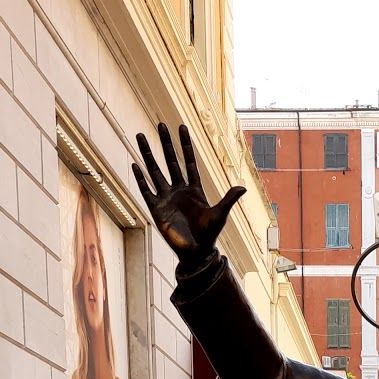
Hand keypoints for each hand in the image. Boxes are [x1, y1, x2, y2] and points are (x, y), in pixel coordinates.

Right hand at [133, 123, 244, 270]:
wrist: (196, 253)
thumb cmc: (209, 235)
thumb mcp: (220, 214)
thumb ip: (229, 199)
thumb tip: (243, 187)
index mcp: (194, 189)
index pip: (189, 162)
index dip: (185, 145)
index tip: (181, 127)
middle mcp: (179, 190)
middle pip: (170, 161)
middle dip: (165, 143)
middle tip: (160, 124)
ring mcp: (166, 198)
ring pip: (155, 171)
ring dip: (148, 155)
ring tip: (140, 137)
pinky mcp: (156, 209)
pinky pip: (146, 191)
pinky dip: (141, 179)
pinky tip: (135, 165)